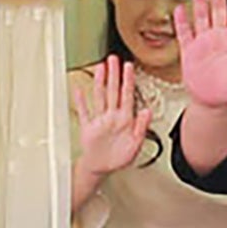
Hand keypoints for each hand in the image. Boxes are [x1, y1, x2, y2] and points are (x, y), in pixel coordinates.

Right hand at [72, 57, 153, 178]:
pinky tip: (78, 89)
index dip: (128, 81)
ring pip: (99, 97)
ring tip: (100, 68)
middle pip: (113, 91)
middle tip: (113, 59)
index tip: (129, 67)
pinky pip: (83, 112)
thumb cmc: (119, 157)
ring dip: (100, 82)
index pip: (127, 95)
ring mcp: (100, 120)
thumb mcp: (136, 144)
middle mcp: (112, 116)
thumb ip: (142, 127)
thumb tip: (147, 111)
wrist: (102, 168)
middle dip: (114, 75)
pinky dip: (80, 101)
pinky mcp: (88, 127)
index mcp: (125, 120)